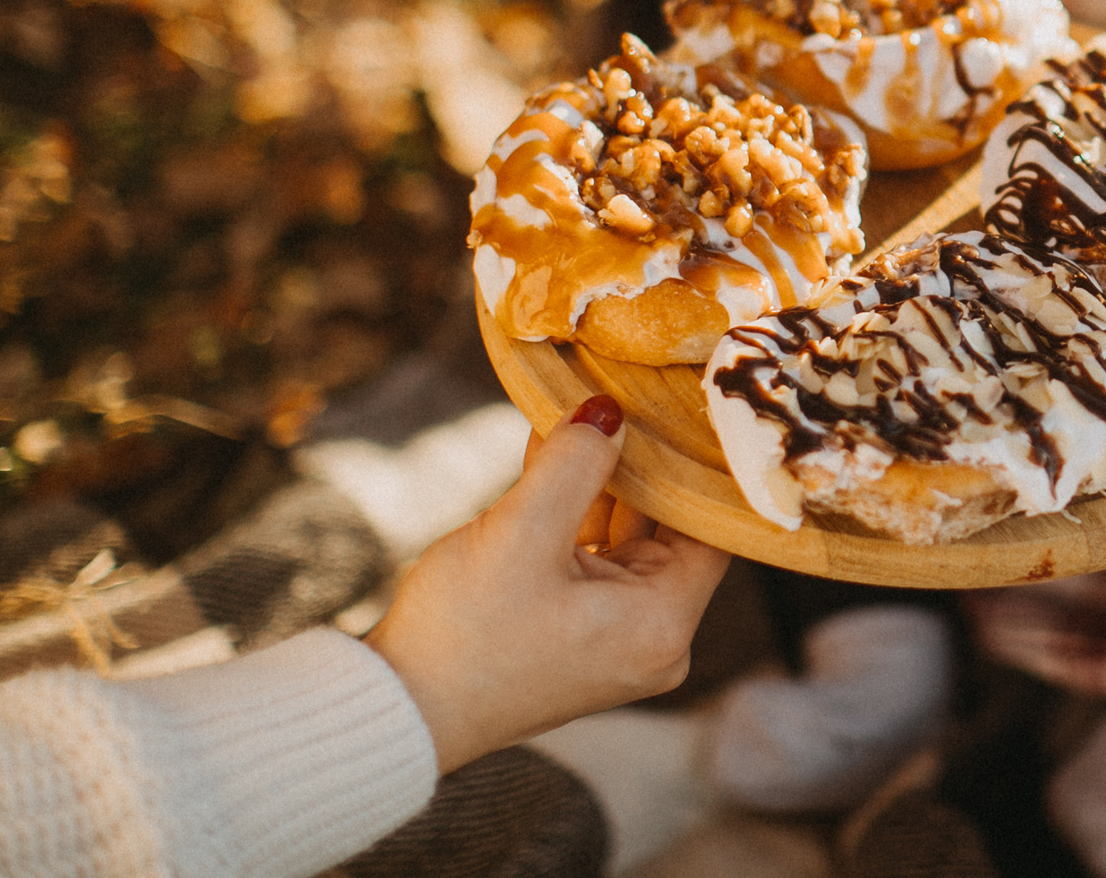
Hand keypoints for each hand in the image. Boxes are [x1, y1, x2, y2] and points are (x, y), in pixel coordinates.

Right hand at [367, 395, 730, 773]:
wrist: (395, 710)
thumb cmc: (463, 635)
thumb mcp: (521, 533)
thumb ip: (577, 463)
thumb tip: (611, 412)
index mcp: (663, 624)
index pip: (710, 526)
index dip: (692, 464)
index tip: (676, 407)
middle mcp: (653, 638)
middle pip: (667, 530)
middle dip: (635, 464)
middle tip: (619, 395)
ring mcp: (615, 638)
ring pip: (625, 538)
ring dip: (596, 482)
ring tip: (575, 413)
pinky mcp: (577, 634)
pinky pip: (591, 559)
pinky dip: (572, 514)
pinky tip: (548, 455)